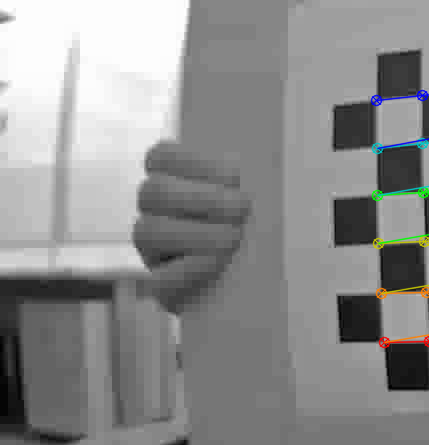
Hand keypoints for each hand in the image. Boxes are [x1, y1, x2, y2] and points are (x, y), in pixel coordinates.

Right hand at [132, 141, 249, 314]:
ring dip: (198, 233)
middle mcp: (155, 214)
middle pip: (153, 192)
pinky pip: (158, 279)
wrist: (264, 286)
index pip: (161, 157)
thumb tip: (260, 168)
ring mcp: (154, 252)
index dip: (194, 161)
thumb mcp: (258, 202)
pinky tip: (217, 263)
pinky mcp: (162, 288)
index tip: (236, 176)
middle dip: (202, 198)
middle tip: (243, 209)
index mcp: (174, 182)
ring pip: (149, 232)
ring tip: (235, 238)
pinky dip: (189, 270)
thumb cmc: (262, 231)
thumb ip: (249, 183)